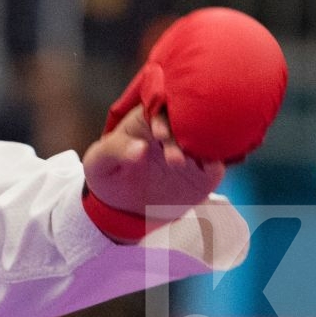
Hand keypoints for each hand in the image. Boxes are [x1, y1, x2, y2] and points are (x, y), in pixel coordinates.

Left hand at [82, 105, 223, 225]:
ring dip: (204, 148)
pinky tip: (211, 169)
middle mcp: (174, 132)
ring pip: (207, 140)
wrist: (124, 206)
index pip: (159, 110)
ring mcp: (191, 151)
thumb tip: (140, 148)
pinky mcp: (204, 172)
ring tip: (195, 164)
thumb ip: (115, 151)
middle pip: (188, 122)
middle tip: (173, 161)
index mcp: (146, 121)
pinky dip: (217, 163)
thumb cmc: (107, 173)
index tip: (159, 136)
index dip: (162, 120)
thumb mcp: (99, 162)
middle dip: (184, 136)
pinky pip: (216, 164)